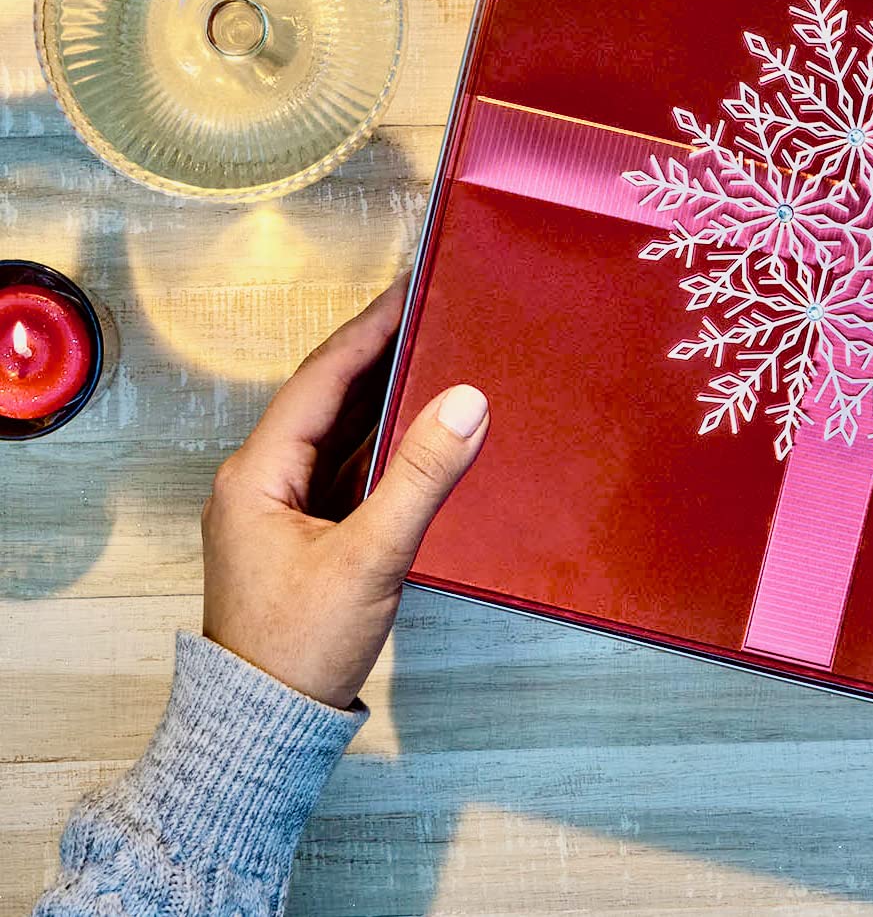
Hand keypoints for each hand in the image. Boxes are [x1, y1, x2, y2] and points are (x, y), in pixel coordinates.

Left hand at [201, 280, 489, 708]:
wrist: (264, 729)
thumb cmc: (299, 648)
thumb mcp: (369, 556)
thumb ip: (421, 476)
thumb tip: (466, 402)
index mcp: (258, 473)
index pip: (320, 379)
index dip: (367, 331)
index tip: (407, 290)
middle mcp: (260, 480)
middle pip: (325, 398)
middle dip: (376, 353)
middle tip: (426, 311)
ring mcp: (278, 506)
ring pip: (335, 433)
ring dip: (380, 396)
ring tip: (429, 355)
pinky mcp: (300, 532)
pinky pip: (343, 468)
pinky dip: (380, 443)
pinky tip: (415, 430)